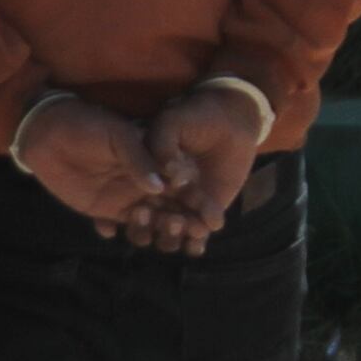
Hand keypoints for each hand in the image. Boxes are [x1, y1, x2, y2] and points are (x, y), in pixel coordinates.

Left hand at [13, 94, 189, 245]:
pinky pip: (119, 226)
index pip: (185, 186)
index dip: (198, 202)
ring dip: (152, 228)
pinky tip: (108, 229)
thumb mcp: (117, 136)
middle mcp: (148, 184)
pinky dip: (113, 229)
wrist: (51, 131)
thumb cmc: (89, 125)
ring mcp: (128, 198)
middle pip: (173, 208)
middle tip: (191, 230)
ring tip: (150, 226)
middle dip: (183, 222)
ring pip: (150, 222)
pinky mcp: (107, 210)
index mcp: (157, 163)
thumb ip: (139, 159)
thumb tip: (160, 187)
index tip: (212, 219)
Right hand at [142, 82, 268, 244]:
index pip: (131, 199)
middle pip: (149, 220)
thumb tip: (167, 172)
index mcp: (145, 175)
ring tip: (186, 226)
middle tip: (166, 220)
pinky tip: (198, 244)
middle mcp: (160, 194)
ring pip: (171, 230)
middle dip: (152, 225)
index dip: (132, 211)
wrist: (229, 121)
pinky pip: (198, 232)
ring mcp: (183, 204)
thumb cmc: (194, 117)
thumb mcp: (172, 123)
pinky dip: (196, 242)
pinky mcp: (206, 211)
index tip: (139, 212)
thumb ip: (162, 143)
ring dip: (173, 236)